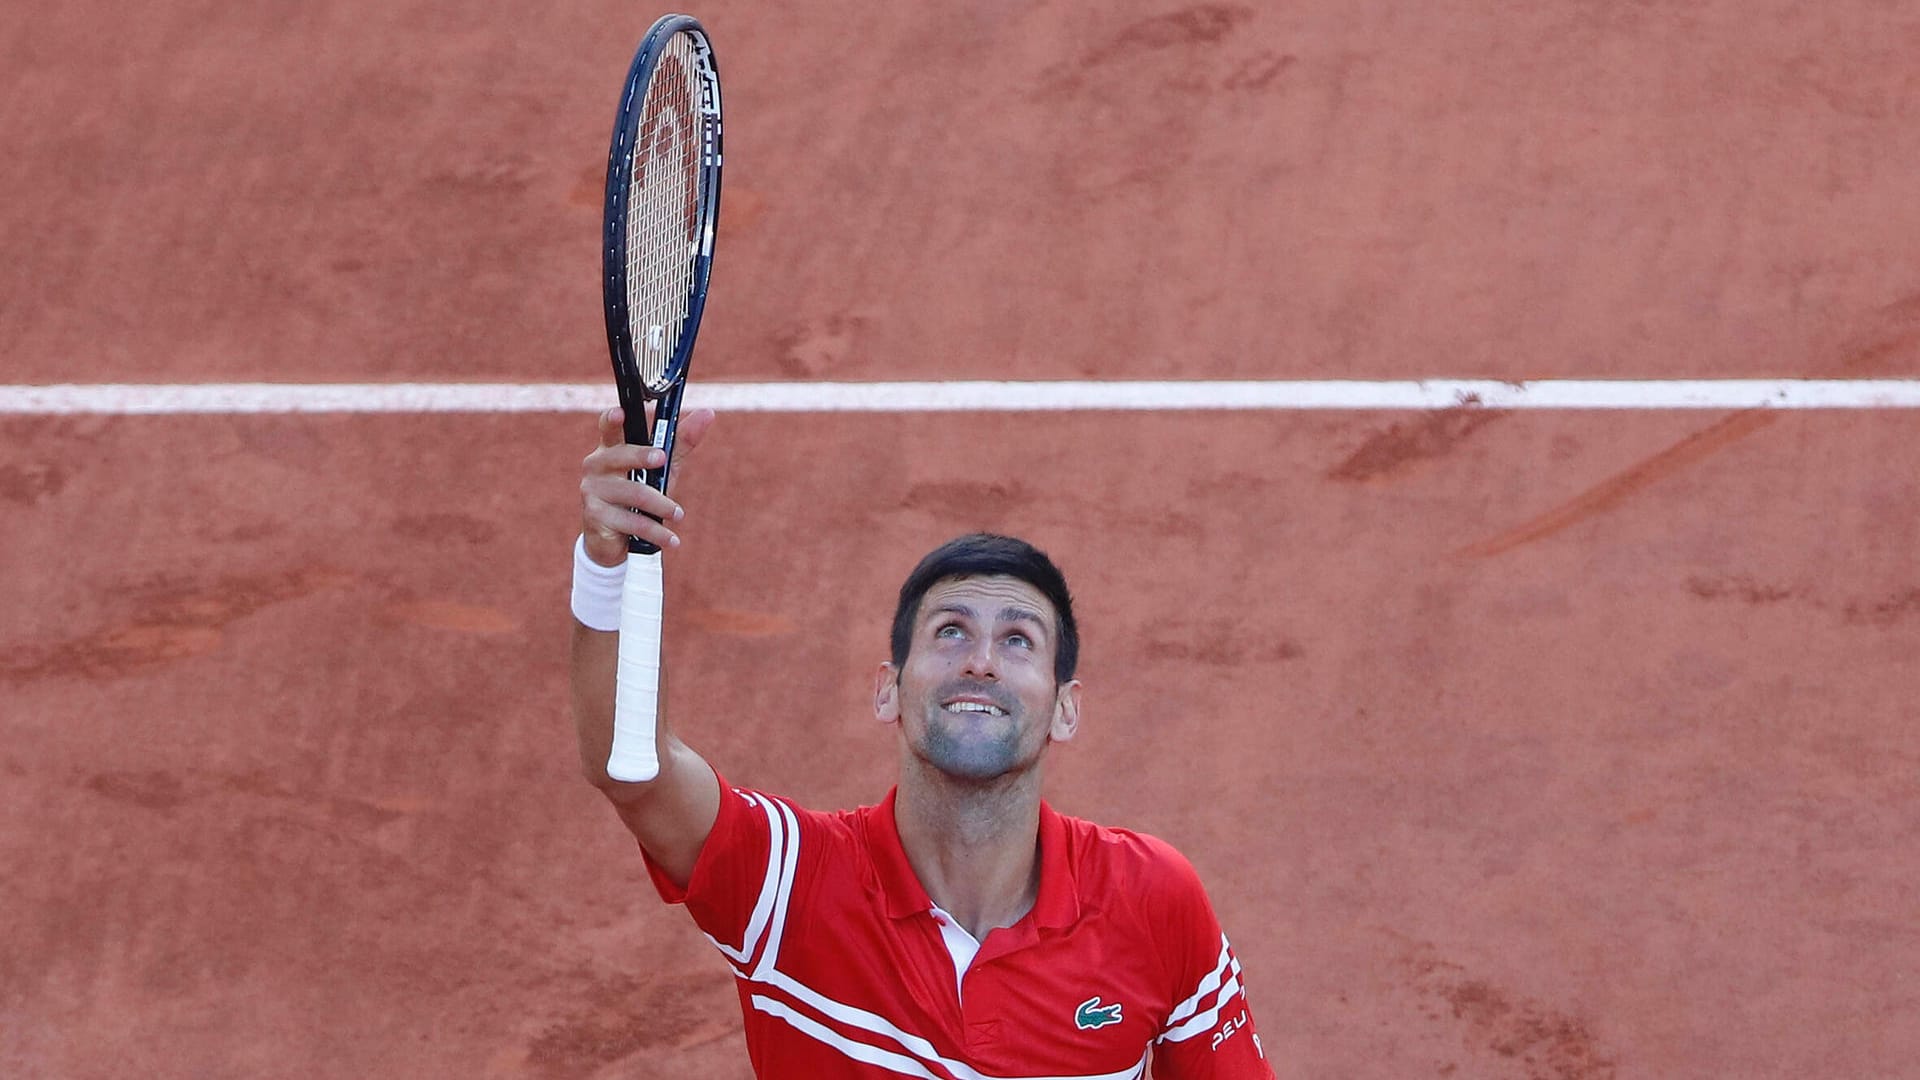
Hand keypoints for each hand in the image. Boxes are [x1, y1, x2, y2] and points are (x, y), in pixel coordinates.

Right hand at [579, 404, 717, 566]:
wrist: (615, 540)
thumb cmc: (640, 495)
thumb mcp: (662, 468)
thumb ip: (681, 442)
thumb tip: (708, 413)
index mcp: (611, 448)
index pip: (608, 428)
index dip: (612, 419)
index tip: (621, 412)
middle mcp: (597, 465)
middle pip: (621, 456)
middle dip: (642, 456)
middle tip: (662, 459)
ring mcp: (593, 490)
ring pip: (634, 492)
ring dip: (662, 505)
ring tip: (679, 514)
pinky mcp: (596, 516)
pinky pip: (632, 522)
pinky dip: (656, 532)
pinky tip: (672, 539)